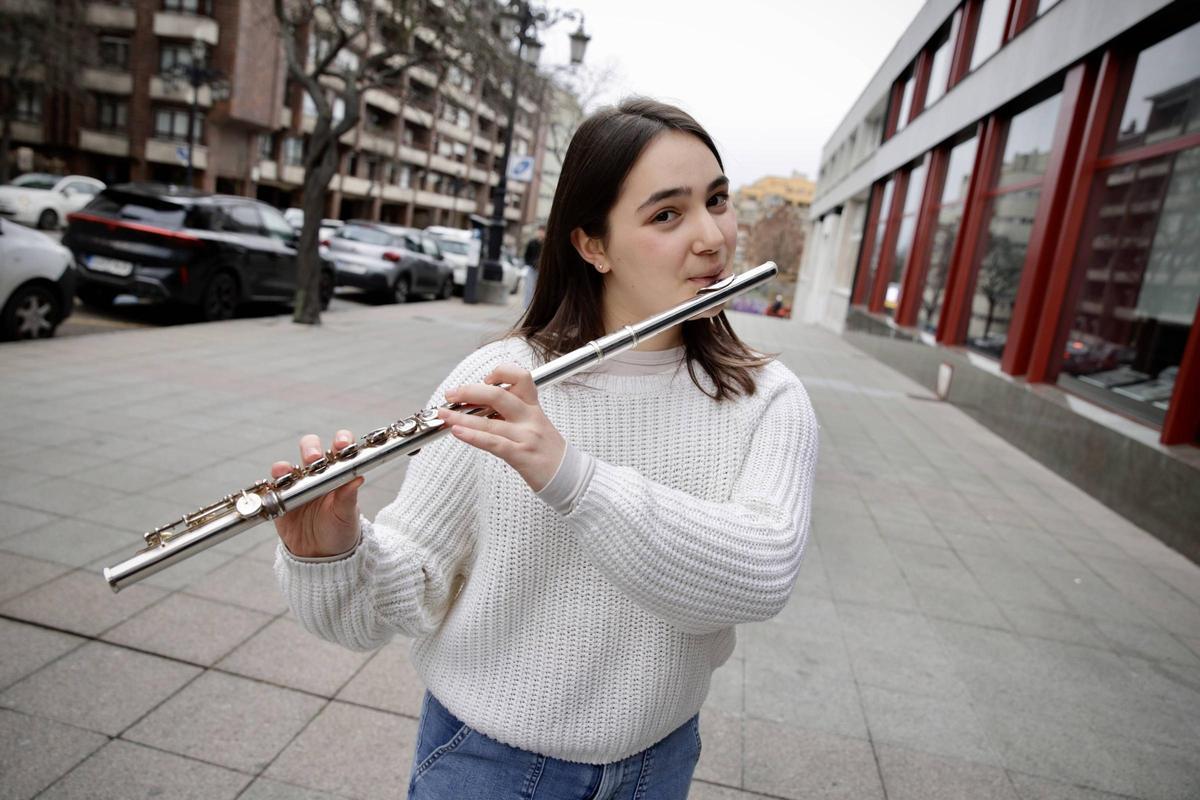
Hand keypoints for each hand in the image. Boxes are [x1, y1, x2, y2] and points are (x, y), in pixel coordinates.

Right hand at [271, 430, 364, 558]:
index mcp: (338, 473)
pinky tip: (275, 486)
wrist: (321, 556)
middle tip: (313, 459)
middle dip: (310, 449)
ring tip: (288, 473)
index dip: (340, 440)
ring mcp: (297, 485)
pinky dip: (271, 485)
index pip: (340, 448)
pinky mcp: (280, 499)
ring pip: (288, 466)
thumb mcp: (347, 515)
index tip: (341, 444)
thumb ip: (349, 496)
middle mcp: (316, 474)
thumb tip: (358, 477)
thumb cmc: (340, 531)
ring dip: (286, 466)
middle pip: (310, 449)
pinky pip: (272, 487)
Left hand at [438, 363, 565, 491]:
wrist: (571, 477)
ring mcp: (526, 436)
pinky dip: (472, 436)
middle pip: (498, 394)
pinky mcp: (521, 455)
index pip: (520, 377)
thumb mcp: (536, 425)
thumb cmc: (549, 453)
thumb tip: (481, 407)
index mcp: (534, 408)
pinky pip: (492, 442)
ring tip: (443, 414)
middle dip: (469, 391)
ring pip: (489, 420)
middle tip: (451, 394)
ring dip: (460, 416)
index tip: (484, 379)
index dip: (500, 373)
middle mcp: (530, 418)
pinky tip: (457, 431)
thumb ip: (514, 414)